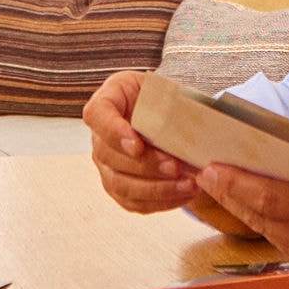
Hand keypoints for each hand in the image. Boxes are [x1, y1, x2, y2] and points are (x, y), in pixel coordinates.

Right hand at [83, 69, 204, 217]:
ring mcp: (106, 165)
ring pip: (120, 184)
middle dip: (145, 165)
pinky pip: (134, 202)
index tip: (137, 144)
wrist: (165, 114)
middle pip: (109, 155)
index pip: (97, 115)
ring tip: (187, 185)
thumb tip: (190, 122)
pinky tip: (184, 194)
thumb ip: (168, 99)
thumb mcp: (164, 86)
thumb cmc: (162, 96)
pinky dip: (161, 201)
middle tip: (175, 166)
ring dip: (156, 188)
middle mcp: (100, 137)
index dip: (114, 132)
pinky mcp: (119, 188)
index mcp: (107, 102)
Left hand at [195, 150, 288, 267]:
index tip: (210, 169)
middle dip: (230, 195)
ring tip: (223, 185)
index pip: (269, 199)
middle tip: (205, 173)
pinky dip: (270, 225)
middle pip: (261, 219)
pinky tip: (257, 208)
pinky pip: (285, 245)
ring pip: (270, 233)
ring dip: (246, 210)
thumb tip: (271, 148)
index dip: (234, 185)